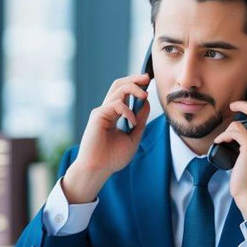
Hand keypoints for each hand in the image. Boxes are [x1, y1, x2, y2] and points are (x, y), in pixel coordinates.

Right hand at [63, 73, 151, 202]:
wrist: (98, 169)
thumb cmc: (112, 158)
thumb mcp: (133, 137)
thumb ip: (139, 121)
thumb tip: (146, 103)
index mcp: (113, 114)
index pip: (124, 93)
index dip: (135, 85)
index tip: (148, 82)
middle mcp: (106, 110)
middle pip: (119, 85)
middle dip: (134, 78)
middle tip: (146, 77)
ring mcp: (102, 112)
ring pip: (118, 89)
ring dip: (133, 88)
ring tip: (145, 95)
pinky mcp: (98, 116)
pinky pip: (116, 104)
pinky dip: (127, 110)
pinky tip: (131, 122)